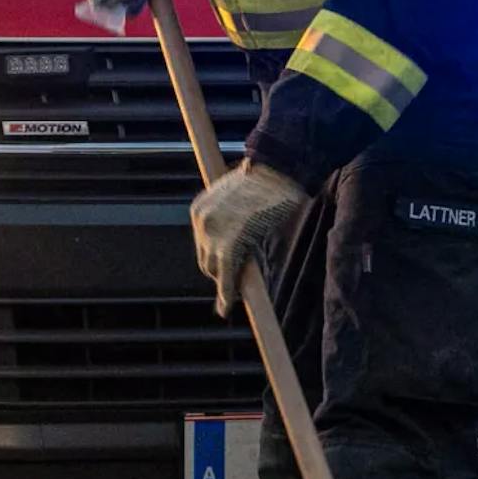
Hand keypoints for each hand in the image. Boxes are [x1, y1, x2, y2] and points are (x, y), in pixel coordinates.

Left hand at [190, 163, 309, 315]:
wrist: (277, 171)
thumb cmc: (266, 181)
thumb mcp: (237, 196)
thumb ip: (230, 216)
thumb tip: (239, 233)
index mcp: (201, 207)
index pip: (203, 243)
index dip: (213, 259)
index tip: (219, 272)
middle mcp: (201, 221)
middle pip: (205, 259)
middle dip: (219, 272)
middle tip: (233, 285)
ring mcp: (213, 234)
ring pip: (214, 271)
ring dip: (225, 282)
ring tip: (235, 294)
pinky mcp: (230, 245)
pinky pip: (226, 277)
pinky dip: (226, 294)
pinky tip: (227, 307)